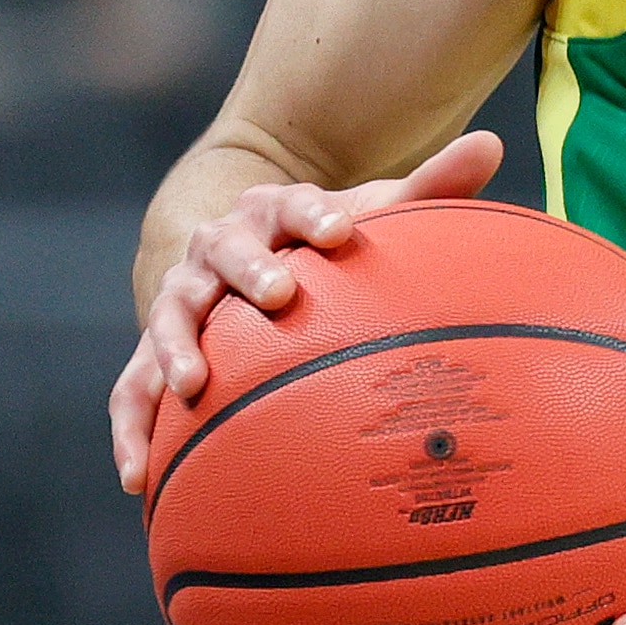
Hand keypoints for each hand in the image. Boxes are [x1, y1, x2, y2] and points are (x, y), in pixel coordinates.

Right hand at [107, 129, 502, 491]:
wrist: (245, 251)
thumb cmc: (325, 239)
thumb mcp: (371, 212)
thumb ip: (430, 187)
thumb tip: (493, 145)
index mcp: (275, 212)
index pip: (294, 205)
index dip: (314, 215)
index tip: (342, 233)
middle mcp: (220, 247)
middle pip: (225, 252)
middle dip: (249, 271)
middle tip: (279, 295)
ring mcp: (181, 297)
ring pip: (169, 316)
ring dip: (174, 347)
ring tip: (193, 385)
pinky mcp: (155, 350)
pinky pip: (132, 389)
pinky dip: (132, 430)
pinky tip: (139, 479)